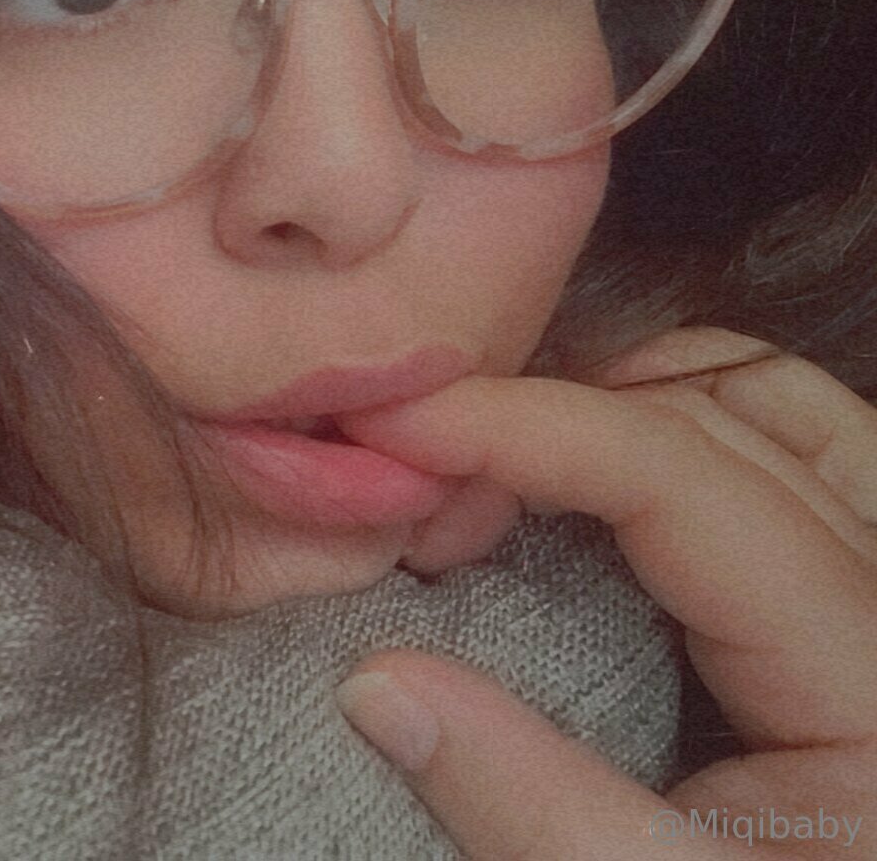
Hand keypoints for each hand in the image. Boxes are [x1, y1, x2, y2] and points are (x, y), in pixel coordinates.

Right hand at [332, 328, 876, 858]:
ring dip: (611, 399)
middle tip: (408, 485)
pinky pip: (772, 451)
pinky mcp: (840, 604)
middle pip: (717, 413)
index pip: (685, 478)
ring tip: (482, 466)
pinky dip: (659, 432)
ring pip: (760, 406)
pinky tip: (562, 482)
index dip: (527, 428)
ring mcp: (872, 590)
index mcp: (868, 672)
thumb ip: (526, 802)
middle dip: (546, 416)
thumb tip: (375, 682)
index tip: (388, 429)